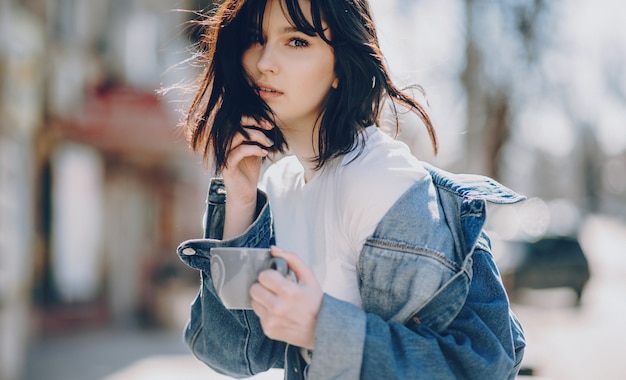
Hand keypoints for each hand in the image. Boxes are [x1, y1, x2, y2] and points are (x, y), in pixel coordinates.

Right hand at [221, 117, 273, 238]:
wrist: (245, 192)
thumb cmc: (249, 170)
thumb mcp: (255, 149)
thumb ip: (256, 136)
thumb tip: (266, 122)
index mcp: (227, 137)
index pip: (236, 119)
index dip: (253, 117)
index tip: (269, 123)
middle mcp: (222, 144)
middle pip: (234, 123)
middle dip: (254, 122)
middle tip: (269, 126)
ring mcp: (223, 154)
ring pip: (237, 136)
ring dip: (257, 136)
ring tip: (268, 143)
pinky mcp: (227, 165)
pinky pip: (239, 151)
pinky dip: (254, 149)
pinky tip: (264, 152)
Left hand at [250, 246, 322, 349]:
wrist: (321, 328)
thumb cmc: (315, 303)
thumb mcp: (309, 277)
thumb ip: (291, 259)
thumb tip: (274, 250)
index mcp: (288, 292)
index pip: (263, 276)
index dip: (270, 275)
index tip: (277, 279)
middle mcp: (278, 307)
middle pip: (254, 289)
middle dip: (263, 286)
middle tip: (274, 288)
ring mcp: (272, 320)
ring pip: (254, 301)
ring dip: (262, 298)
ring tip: (276, 300)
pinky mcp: (268, 330)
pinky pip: (258, 315)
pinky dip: (266, 311)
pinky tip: (278, 312)